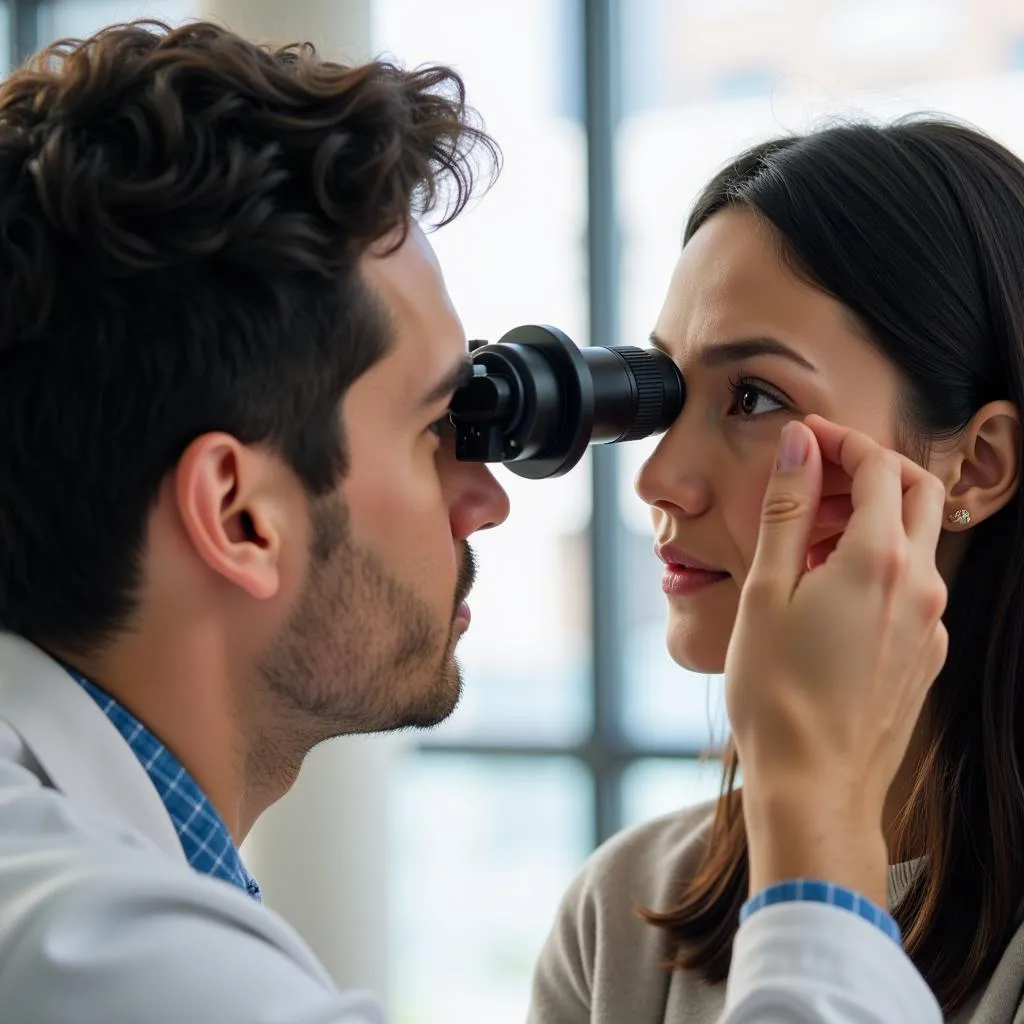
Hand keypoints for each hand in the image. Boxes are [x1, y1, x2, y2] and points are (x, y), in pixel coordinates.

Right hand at [725, 414, 948, 900]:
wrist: (815, 787)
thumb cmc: (777, 693)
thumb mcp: (767, 591)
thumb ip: (788, 510)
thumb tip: (801, 444)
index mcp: (879, 561)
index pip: (878, 466)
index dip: (841, 440)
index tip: (804, 438)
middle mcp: (921, 586)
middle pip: (915, 492)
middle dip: (868, 469)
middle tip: (813, 477)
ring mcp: (930, 624)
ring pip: (916, 540)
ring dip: (870, 517)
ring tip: (806, 537)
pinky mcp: (925, 654)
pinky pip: (912, 586)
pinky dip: (877, 563)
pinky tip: (827, 590)